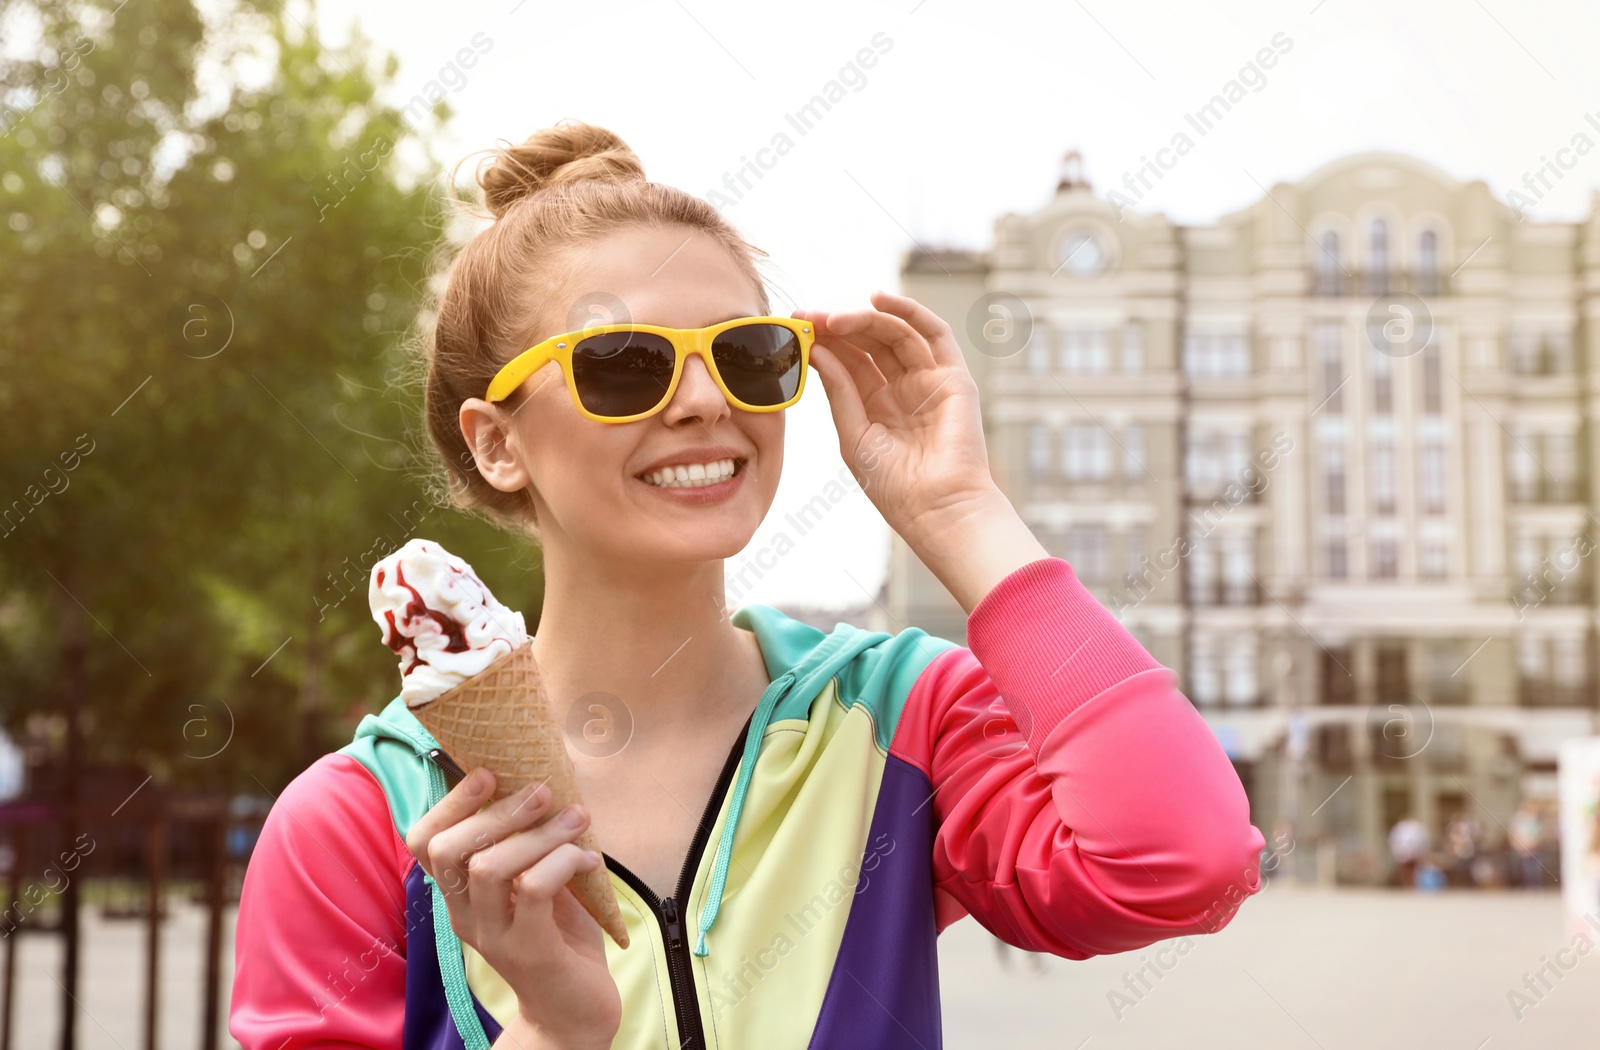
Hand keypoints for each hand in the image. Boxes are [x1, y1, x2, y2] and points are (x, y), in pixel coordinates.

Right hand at [406, 768, 620, 1049]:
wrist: (574, 1010)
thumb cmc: (559, 937)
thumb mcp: (539, 884)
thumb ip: (531, 845)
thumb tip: (547, 781)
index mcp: (461, 895)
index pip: (424, 843)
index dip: (449, 803)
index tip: (488, 773)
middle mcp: (466, 915)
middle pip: (450, 850)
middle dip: (496, 810)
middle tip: (543, 790)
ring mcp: (493, 936)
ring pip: (491, 867)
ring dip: (539, 833)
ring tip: (577, 817)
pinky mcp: (529, 951)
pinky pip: (535, 890)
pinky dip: (563, 861)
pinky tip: (590, 857)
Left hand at [795, 292, 1047, 612]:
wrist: (935, 510)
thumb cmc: (896, 486)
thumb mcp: (853, 435)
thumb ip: (840, 391)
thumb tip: (817, 350)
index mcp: (877, 405)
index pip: (848, 361)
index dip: (822, 341)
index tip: (793, 326)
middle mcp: (903, 388)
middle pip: (869, 342)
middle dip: (838, 326)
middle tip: (807, 318)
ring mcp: (929, 380)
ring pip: (895, 334)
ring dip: (863, 319)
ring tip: (832, 318)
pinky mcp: (953, 378)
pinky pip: (934, 334)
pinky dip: (909, 311)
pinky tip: (879, 300)